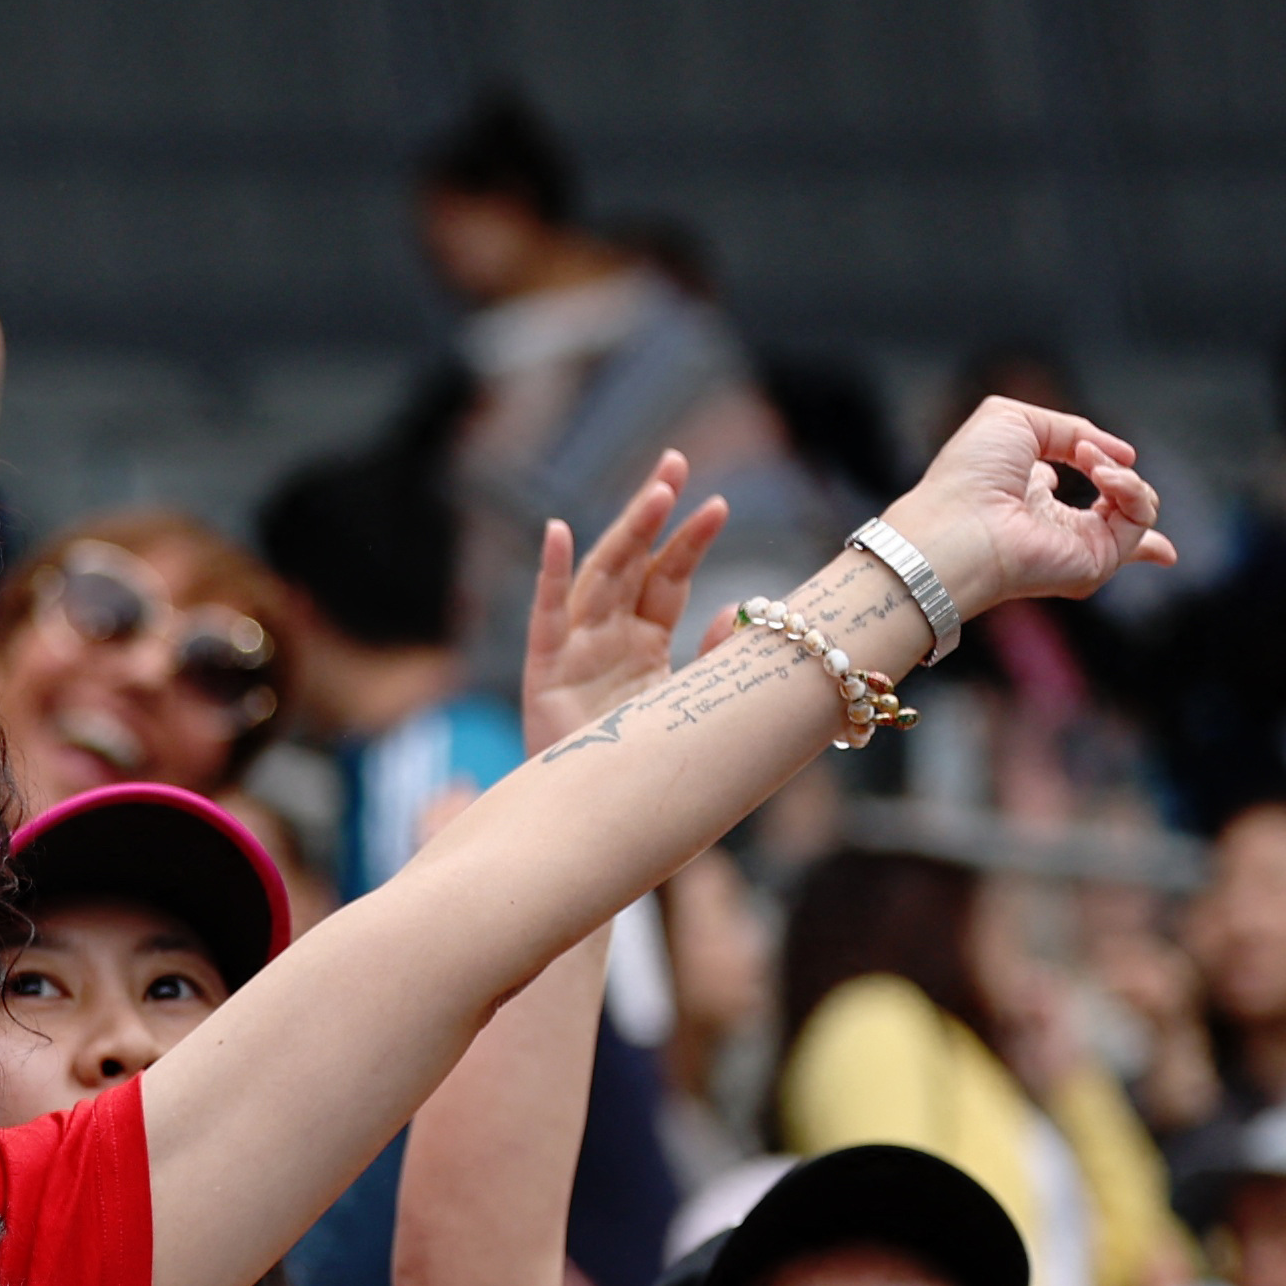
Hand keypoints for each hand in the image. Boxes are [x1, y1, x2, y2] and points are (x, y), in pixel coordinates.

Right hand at [520, 453, 731, 745]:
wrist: (599, 822)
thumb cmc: (645, 766)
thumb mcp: (693, 706)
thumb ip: (715, 660)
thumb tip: (741, 613)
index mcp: (642, 643)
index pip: (668, 578)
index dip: (689, 540)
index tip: (717, 502)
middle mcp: (607, 637)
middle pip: (632, 562)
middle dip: (653, 513)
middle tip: (676, 463)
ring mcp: (575, 650)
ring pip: (601, 578)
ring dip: (626, 534)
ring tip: (655, 495)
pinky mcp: (544, 672)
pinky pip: (546, 616)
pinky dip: (549, 574)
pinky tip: (556, 532)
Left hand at [878, 394, 1174, 635]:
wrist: (961, 519)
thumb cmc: (971, 472)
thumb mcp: (1016, 422)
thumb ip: (1069, 428)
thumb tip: (1119, 453)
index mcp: (1030, 498)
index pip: (1068, 495)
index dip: (1102, 487)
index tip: (1119, 461)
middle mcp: (1056, 528)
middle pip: (1119, 522)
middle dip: (1137, 502)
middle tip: (1101, 468)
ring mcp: (1078, 546)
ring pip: (1138, 510)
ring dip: (1123, 473)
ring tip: (1087, 459)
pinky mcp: (1097, 561)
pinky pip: (1140, 520)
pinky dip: (1131, 488)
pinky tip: (1101, 474)